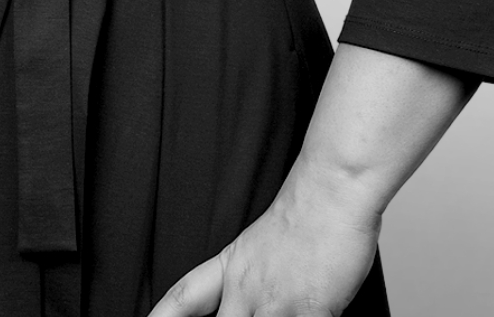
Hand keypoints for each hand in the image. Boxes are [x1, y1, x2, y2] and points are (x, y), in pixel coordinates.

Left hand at [143, 188, 377, 316]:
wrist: (330, 190)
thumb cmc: (305, 214)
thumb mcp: (259, 243)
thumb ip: (248, 275)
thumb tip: (250, 299)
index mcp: (231, 268)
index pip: (185, 297)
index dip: (163, 315)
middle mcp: (247, 289)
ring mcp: (277, 302)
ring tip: (279, 316)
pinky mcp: (312, 309)